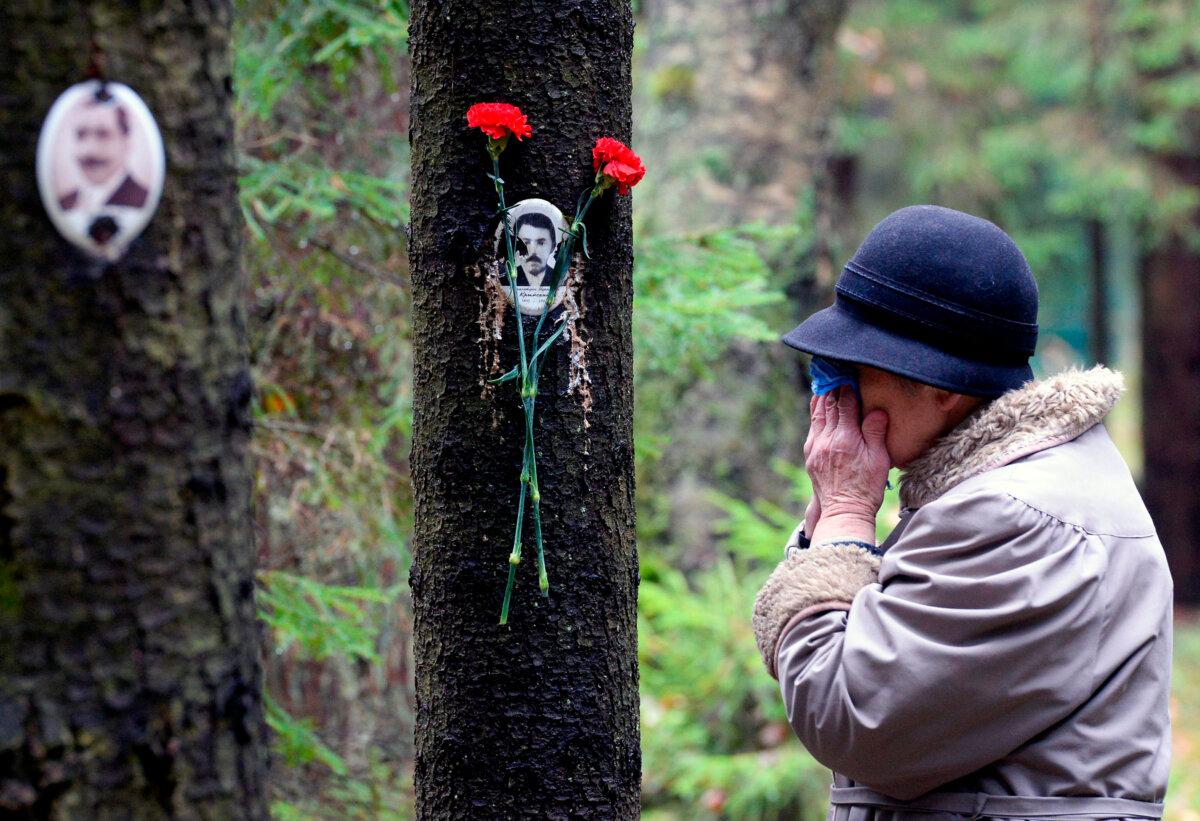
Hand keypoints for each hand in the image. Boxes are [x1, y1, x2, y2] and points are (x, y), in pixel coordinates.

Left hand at [804, 387, 888, 542]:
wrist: (844, 512)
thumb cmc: (866, 487)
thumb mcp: (879, 459)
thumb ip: (875, 432)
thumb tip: (876, 410)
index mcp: (846, 438)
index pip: (846, 404)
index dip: (848, 387)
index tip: (850, 374)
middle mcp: (827, 439)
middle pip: (829, 406)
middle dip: (833, 388)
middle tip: (835, 371)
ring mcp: (816, 447)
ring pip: (817, 415)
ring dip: (822, 398)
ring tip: (825, 383)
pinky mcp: (810, 456)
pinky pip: (812, 427)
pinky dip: (816, 414)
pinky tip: (818, 407)